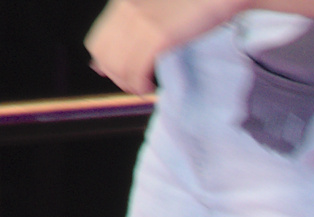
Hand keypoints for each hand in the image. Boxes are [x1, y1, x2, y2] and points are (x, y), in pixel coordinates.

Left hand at [86, 0, 236, 90]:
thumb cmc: (194, 3)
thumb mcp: (155, 10)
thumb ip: (134, 25)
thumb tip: (117, 50)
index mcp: (122, 4)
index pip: (97, 42)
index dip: (106, 65)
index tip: (122, 75)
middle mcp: (126, 11)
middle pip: (105, 57)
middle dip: (117, 78)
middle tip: (135, 86)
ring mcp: (141, 23)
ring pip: (119, 66)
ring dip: (130, 85)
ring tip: (145, 88)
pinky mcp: (159, 36)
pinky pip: (137, 69)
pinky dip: (141, 85)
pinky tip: (151, 87)